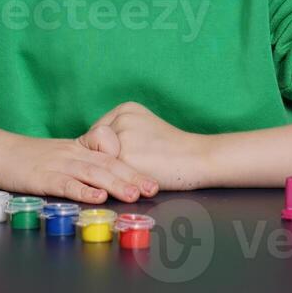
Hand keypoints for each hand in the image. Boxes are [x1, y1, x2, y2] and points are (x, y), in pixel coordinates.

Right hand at [0, 130, 158, 203]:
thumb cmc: (28, 157)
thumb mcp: (60, 155)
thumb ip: (81, 165)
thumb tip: (105, 181)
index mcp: (79, 149)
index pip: (112, 156)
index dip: (134, 167)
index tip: (154, 178)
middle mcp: (73, 154)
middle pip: (109, 164)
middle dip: (133, 177)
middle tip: (154, 188)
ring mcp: (58, 165)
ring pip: (92, 173)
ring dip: (115, 184)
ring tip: (134, 194)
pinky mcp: (43, 177)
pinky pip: (66, 183)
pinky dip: (83, 190)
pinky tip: (97, 197)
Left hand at [79, 101, 216, 190]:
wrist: (199, 158)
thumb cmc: (174, 150)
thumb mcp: (145, 129)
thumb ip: (120, 134)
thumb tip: (93, 152)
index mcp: (125, 109)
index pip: (97, 133)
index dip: (101, 152)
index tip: (115, 162)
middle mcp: (120, 118)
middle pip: (92, 146)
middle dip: (101, 162)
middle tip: (122, 172)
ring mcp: (121, 136)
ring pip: (99, 162)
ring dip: (110, 173)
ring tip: (133, 178)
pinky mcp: (125, 156)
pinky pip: (108, 175)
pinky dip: (117, 183)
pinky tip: (134, 183)